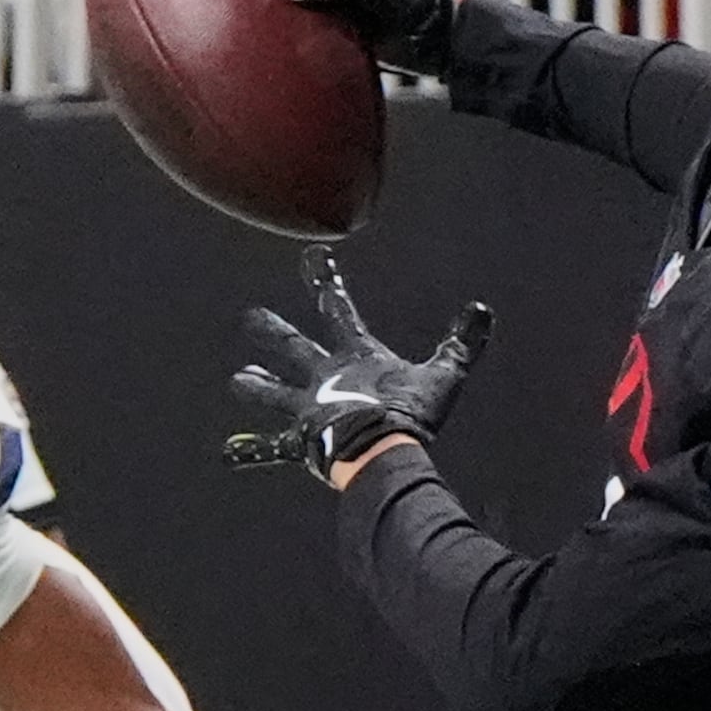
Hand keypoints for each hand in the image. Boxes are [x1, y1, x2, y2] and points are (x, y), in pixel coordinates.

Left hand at [228, 246, 488, 481]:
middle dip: (270, 331)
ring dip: (256, 385)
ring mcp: (307, 409)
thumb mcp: (443, 376)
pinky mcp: (300, 441)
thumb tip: (482, 311)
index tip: (310, 256)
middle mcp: (322, 377)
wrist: (379, 451)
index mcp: (354, 355)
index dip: (324, 280)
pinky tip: (229, 454)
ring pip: (272, 394)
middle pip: (291, 347)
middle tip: (250, 317)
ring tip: (239, 379)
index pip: (336, 307)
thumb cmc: (410, 415)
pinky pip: (270, 448)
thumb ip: (460, 344)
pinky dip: (250, 452)